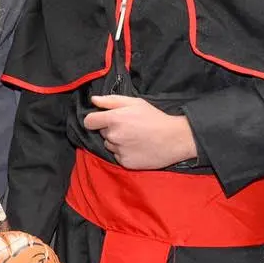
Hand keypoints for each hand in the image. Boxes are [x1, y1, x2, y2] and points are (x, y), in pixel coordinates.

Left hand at [83, 94, 197, 169]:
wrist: (175, 139)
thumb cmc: (155, 118)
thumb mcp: (135, 103)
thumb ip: (111, 101)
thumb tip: (93, 100)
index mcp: (114, 119)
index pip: (89, 122)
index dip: (95, 120)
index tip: (103, 120)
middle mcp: (113, 136)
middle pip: (102, 133)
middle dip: (111, 129)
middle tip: (129, 127)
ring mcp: (119, 150)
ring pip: (110, 145)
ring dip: (117, 142)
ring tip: (135, 138)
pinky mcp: (125, 162)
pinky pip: (118, 156)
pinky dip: (125, 153)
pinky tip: (137, 148)